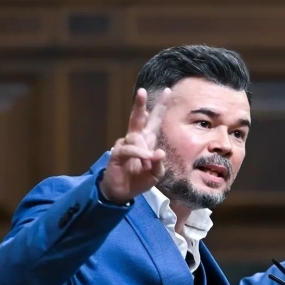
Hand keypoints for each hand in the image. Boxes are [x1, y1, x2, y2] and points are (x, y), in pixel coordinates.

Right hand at [100, 88, 170, 203]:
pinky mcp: (118, 153)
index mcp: (148, 141)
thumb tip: (159, 152)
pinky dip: (138, 153)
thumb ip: (159, 163)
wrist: (122, 193)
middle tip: (142, 91)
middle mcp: (136, 139)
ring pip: (136, 137)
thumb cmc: (139, 180)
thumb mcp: (155, 174)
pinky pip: (129, 148)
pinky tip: (144, 159)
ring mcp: (125, 145)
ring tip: (148, 165)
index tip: (167, 91)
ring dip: (145, 150)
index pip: (154, 121)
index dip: (160, 107)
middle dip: (140, 105)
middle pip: (138, 118)